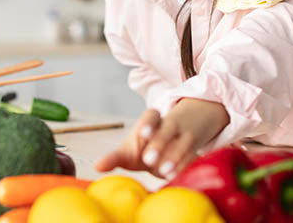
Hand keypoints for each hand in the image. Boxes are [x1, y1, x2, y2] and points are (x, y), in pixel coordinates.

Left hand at [95, 98, 229, 178]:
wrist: (181, 136)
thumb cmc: (148, 146)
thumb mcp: (131, 149)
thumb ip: (114, 158)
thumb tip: (96, 166)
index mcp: (152, 121)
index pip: (151, 116)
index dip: (148, 123)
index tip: (143, 133)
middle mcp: (170, 126)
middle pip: (166, 130)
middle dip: (158, 144)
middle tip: (148, 159)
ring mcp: (185, 137)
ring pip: (182, 144)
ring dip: (174, 158)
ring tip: (164, 172)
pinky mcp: (195, 151)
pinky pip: (193, 157)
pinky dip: (187, 167)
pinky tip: (179, 177)